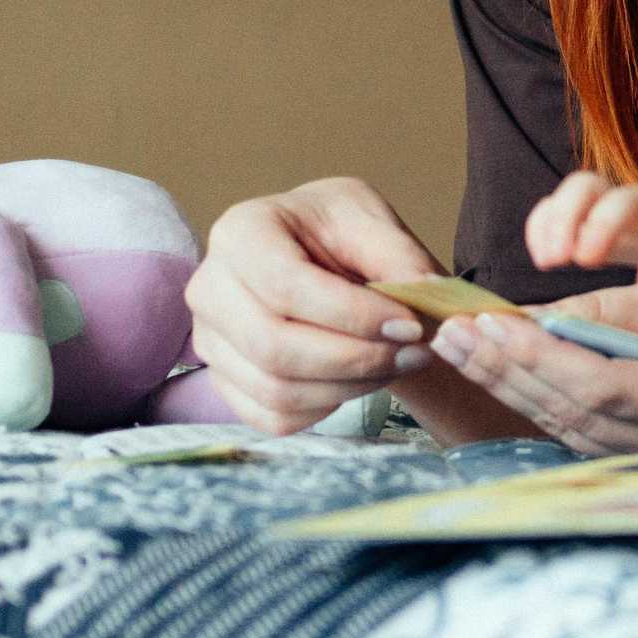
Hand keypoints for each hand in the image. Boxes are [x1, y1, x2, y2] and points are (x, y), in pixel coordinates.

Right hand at [185, 177, 444, 434]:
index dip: (353, 315)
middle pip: (273, 346)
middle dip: (356, 359)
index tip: (411, 325)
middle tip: (414, 352)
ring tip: (396, 363)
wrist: (317, 255)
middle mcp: (210, 288)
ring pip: (276, 389)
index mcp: (240, 232)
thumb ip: (399, 255)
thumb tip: (428, 295)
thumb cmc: (337, 232)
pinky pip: (273, 417)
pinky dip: (325, 407)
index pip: (285, 286)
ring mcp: (209, 340)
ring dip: (350, 386)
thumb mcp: (371, 219)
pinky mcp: (224, 381)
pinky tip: (358, 379)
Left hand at [428, 278, 637, 455]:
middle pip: (572, 411)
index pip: (603, 385)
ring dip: (504, 384)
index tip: (494, 322)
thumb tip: (536, 318)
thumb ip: (615, 311)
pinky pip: (569, 425)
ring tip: (458, 345)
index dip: (542, 357)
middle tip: (454, 332)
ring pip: (562, 424)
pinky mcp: (632, 452)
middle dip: (507, 370)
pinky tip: (490, 365)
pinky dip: (526, 393)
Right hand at [524, 170, 637, 346]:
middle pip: (621, 198)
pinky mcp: (594, 203)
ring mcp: (619, 198)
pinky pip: (561, 199)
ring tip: (547, 262)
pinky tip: (539, 255)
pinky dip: (545, 221)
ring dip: (561, 218)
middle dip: (597, 225)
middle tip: (575, 262)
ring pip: (584, 188)